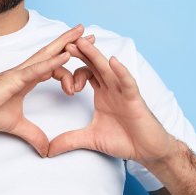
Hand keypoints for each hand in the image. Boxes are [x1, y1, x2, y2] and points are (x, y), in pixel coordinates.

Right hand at [0, 25, 91, 156]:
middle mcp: (25, 71)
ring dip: (66, 43)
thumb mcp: (16, 125)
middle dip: (71, 42)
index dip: (67, 60)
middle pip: (52, 52)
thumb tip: (46, 149)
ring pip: (48, 54)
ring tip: (83, 35)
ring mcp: (20, 72)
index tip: (81, 60)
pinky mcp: (15, 79)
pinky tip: (66, 56)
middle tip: (89, 33)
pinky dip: (53, 62)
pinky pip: (38, 68)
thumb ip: (33, 135)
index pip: (51, 65)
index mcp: (26, 79)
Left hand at [47, 37, 176, 164]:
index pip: (85, 73)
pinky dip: (121, 72)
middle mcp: (112, 88)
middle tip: (65, 42)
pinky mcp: (135, 99)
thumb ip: (69, 141)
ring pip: (108, 69)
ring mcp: (123, 91)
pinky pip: (128, 83)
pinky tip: (113, 62)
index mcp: (102, 92)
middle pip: (94, 65)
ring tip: (82, 43)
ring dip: (95, 55)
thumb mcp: (90, 139)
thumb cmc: (124, 140)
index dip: (71, 72)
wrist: (146, 151)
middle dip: (81, 53)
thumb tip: (48, 150)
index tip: (59, 78)